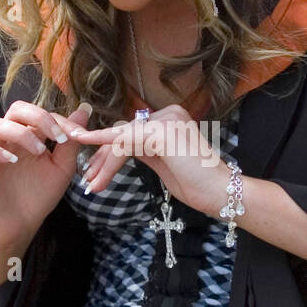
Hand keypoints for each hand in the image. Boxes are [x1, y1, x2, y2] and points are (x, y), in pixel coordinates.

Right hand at [0, 99, 92, 250]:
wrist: (21, 225)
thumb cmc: (40, 195)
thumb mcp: (62, 169)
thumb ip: (70, 142)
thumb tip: (84, 110)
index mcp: (29, 136)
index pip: (40, 114)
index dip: (60, 120)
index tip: (79, 135)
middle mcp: (9, 140)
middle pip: (16, 109)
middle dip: (39, 117)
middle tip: (56, 136)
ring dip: (20, 134)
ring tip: (38, 152)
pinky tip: (10, 160)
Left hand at [50, 103, 231, 217]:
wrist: (217, 193)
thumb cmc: (194, 183)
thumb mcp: (163, 162)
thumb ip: (143, 150)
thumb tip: (117, 148)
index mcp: (170, 118)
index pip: (131, 131)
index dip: (107, 150)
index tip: (91, 167)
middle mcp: (168, 113)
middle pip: (123, 135)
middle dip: (102, 159)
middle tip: (88, 180)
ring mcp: (166, 120)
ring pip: (122, 141)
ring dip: (104, 165)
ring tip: (92, 185)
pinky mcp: (162, 132)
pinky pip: (125, 142)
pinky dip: (107, 156)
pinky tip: (94, 167)